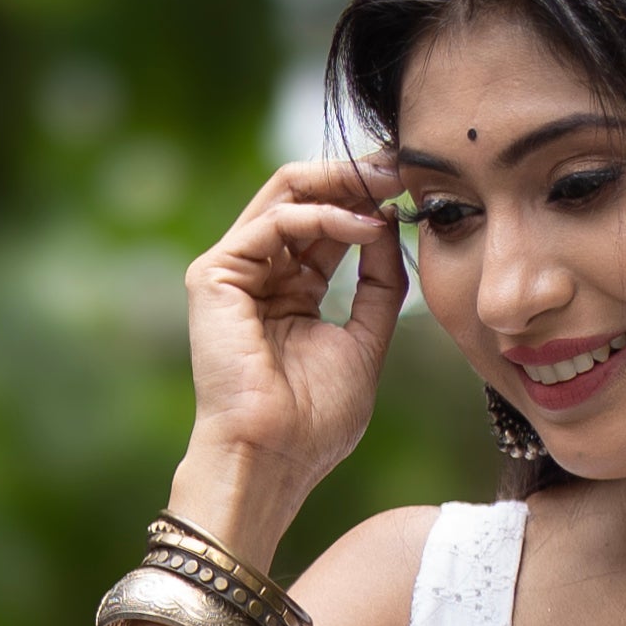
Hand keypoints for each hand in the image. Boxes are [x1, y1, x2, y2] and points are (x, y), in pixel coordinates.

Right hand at [177, 156, 407, 531]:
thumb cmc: (313, 424)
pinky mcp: (214, 276)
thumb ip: (380, 286)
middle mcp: (260, 274)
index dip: (367, 198)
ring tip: (387, 188)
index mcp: (292, 290)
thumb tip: (391, 224)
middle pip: (303, 196)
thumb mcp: (366, 343)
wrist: (273, 459)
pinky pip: (272, 222)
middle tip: (400, 166)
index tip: (411, 184)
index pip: (327, 223)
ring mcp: (233, 272)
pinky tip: (362, 226)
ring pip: (284, 194)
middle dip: (354, 177)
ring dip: (342, 185)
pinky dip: (321, 217)